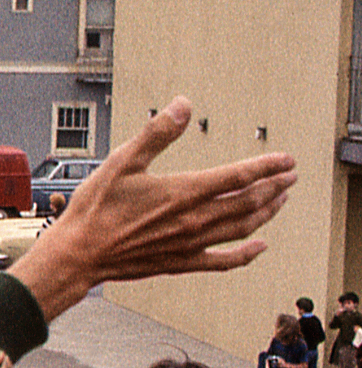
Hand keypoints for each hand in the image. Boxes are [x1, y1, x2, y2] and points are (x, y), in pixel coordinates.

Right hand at [10, 98, 294, 318]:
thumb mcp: (121, 162)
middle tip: (290, 177)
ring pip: (242, 228)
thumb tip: (182, 105)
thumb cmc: (94, 208)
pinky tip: (259, 247)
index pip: (238, 176)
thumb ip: (156, 132)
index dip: (266, 166)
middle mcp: (194, 219)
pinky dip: (247, 254)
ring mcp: (190, 244)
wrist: (77, 254)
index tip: (285, 159)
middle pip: (248, 202)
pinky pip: (224, 261)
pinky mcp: (181, 262)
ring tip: (280, 200)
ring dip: (266, 213)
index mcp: (183, 192)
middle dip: (274, 187)